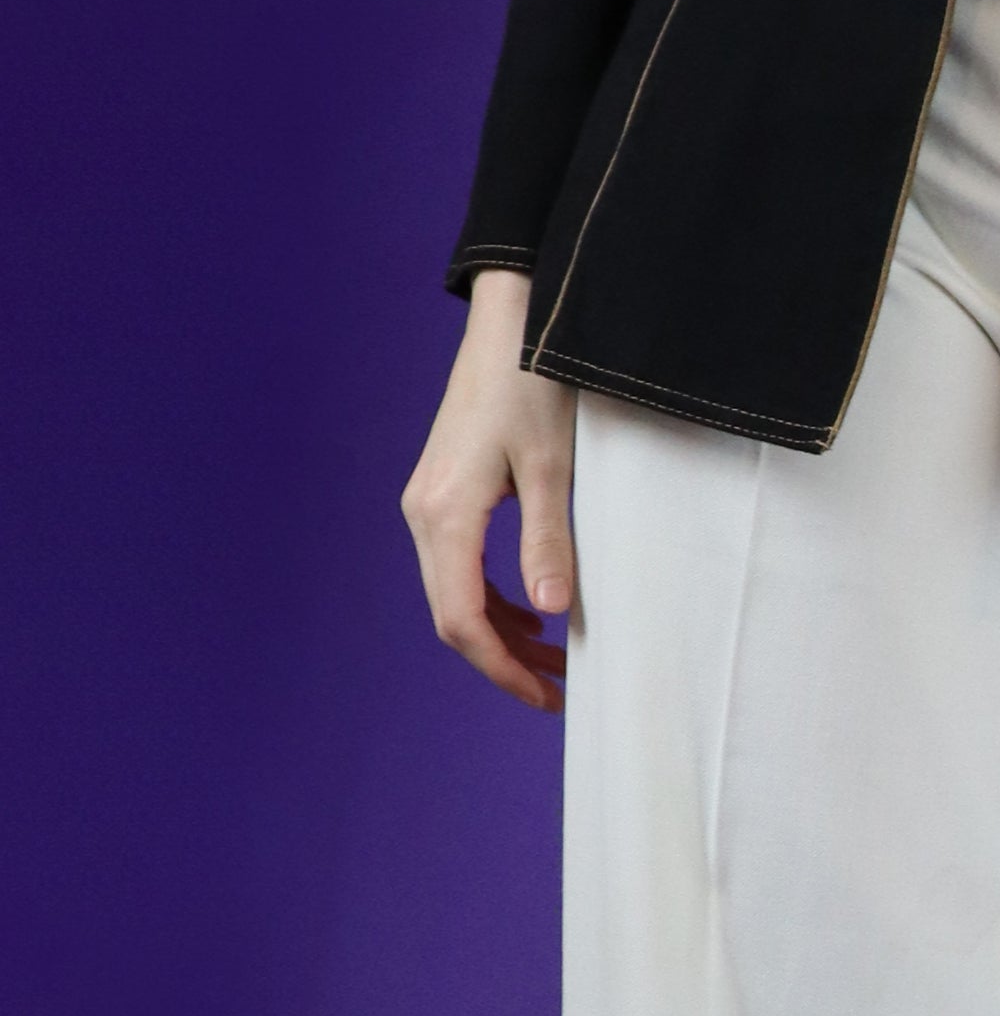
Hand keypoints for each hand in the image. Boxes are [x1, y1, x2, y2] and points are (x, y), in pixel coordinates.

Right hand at [401, 269, 576, 711]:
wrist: (511, 318)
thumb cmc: (533, 383)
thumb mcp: (551, 466)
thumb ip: (548, 541)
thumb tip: (553, 615)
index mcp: (445, 515)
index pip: (462, 621)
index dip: (503, 669)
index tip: (547, 696)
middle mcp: (424, 513)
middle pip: (453, 614)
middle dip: (504, 659)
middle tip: (558, 687)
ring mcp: (429, 499)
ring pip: (455, 589)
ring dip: (500, 629)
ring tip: (553, 656)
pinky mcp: (444, 486)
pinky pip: (460, 560)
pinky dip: (493, 593)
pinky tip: (531, 606)